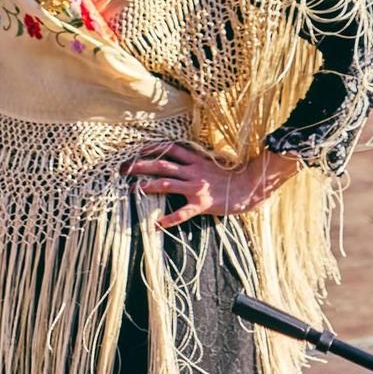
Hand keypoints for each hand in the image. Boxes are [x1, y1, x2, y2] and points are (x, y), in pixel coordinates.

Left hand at [124, 142, 300, 228]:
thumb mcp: (214, 161)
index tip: (137, 150)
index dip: (151, 148)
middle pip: (162, 164)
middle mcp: (193, 170)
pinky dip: (169, 219)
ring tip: (132, 190)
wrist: (249, 187)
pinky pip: (182, 212)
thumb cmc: (232, 175)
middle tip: (123, 168)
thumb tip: (187, 157)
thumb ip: (199, 159)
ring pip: (166, 183)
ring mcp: (196, 187)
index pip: (169, 149)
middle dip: (140, 165)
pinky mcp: (201, 204)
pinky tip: (156, 225)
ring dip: (147, 186)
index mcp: (196, 159)